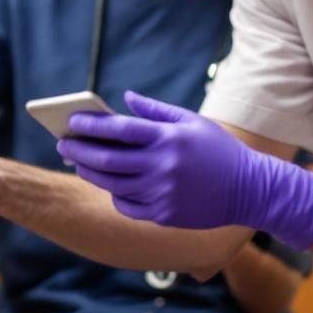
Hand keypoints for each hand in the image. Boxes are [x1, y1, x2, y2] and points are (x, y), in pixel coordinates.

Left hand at [61, 91, 312, 249]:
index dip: (91, 125)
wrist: (249, 189)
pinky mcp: (164, 215)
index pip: (119, 130)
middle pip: (109, 159)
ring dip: (89, 172)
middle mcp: (162, 167)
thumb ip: (156, 110)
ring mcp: (162, 194)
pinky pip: (127, 205)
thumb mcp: (192, 121)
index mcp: (168, 139)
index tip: (72, 121)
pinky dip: (113, 194)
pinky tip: (107, 184)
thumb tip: (125, 98)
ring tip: (78, 162)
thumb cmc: (219, 150)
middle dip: (80, 150)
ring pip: (112, 184)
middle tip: (63, 143)